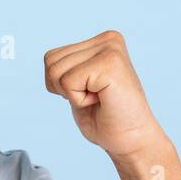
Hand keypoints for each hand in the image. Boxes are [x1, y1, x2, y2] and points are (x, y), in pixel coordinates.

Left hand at [43, 30, 165, 158]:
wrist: (131, 140)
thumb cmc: (105, 118)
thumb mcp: (80, 85)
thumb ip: (67, 66)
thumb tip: (49, 58)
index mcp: (101, 41)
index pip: (51, 57)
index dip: (60, 85)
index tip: (90, 93)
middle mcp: (108, 39)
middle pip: (50, 62)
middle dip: (64, 89)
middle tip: (94, 98)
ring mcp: (110, 49)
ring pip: (56, 71)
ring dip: (73, 94)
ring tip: (99, 98)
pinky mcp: (110, 63)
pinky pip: (68, 82)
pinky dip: (79, 99)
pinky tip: (102, 100)